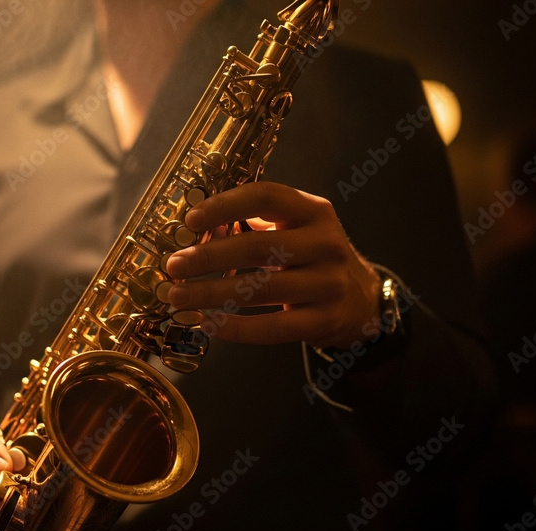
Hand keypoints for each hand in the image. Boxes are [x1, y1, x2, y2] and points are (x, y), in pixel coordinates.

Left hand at [165, 181, 381, 348]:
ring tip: (178, 297)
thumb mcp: (297, 228)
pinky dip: (235, 328)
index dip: (226, 205)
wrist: (362, 300)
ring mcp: (328, 283)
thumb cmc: (312, 257)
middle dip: (209, 257)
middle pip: (258, 247)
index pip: (266, 197)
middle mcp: (325, 243)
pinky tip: (207, 323)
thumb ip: (255, 223)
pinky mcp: (324, 320)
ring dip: (212, 294)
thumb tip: (195, 229)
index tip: (190, 220)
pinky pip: (273, 328)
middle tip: (173, 265)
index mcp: (313, 210)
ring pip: (261, 290)